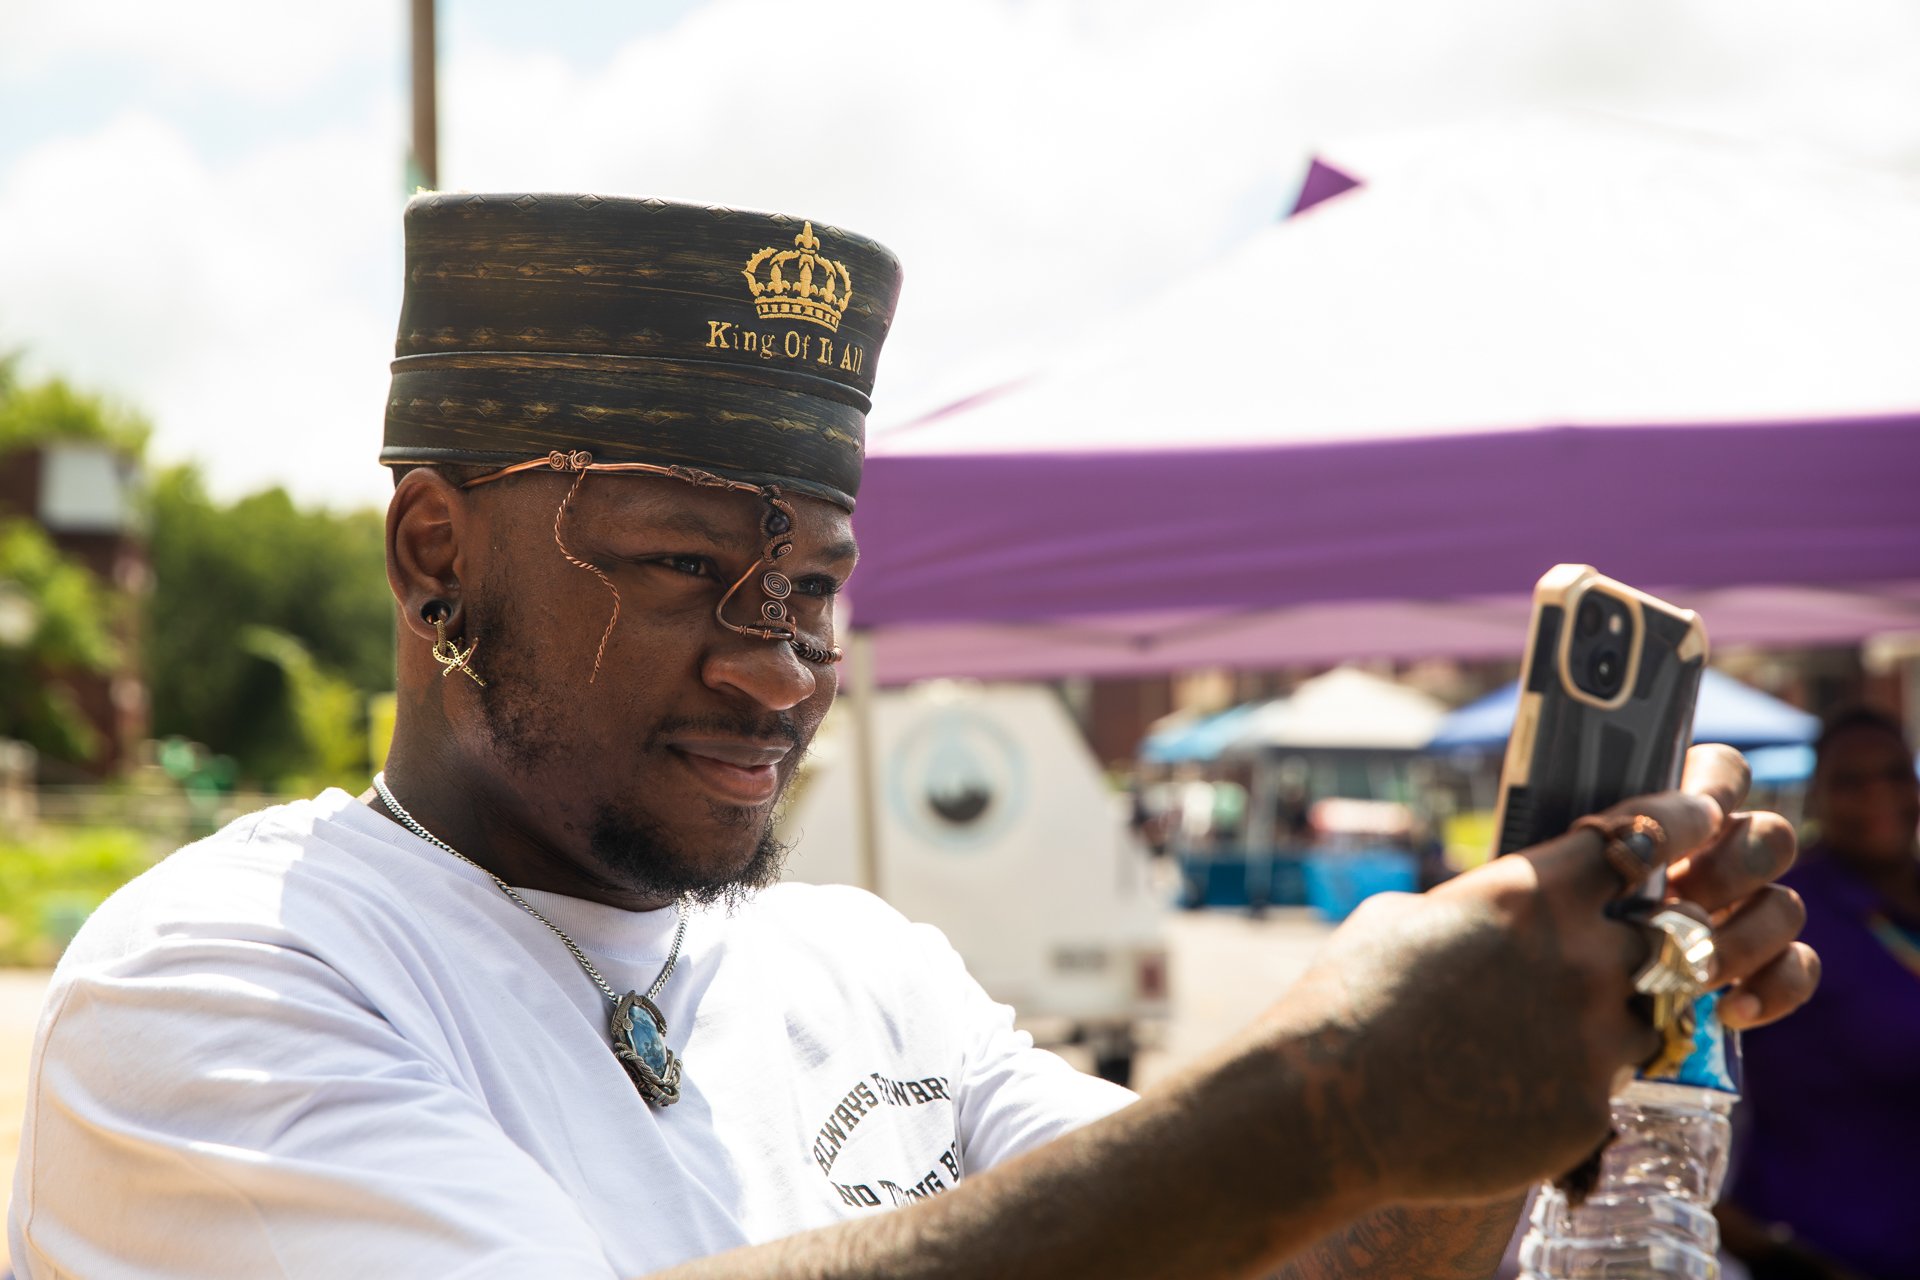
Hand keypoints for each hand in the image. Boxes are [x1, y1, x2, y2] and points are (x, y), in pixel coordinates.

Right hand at [1274, 744, 1817, 1203]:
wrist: (1331, 1104)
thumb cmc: (1347, 997)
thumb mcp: (1403, 918)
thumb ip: (1472, 905)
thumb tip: (1485, 913)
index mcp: (1533, 891)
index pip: (1647, 836)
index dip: (1681, 821)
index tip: (1702, 816)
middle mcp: (1582, 958)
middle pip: (1673, 933)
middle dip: (1660, 938)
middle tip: (1632, 947)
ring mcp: (1593, 1038)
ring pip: (1655, 1017)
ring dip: (1621, 1017)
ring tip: (1556, 1032)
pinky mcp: (1588, 1109)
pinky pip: (1609, 1088)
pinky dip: (1576, 1083)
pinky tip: (1519, 1089)